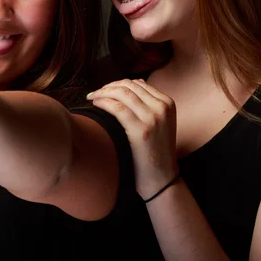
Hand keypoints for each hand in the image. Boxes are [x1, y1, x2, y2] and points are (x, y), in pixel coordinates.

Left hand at [87, 79, 177, 198]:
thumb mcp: (160, 123)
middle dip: (108, 86)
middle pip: (129, 86)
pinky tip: (95, 104)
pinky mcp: (142, 130)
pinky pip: (117, 108)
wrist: (161, 178)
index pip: (137, 83)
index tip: (104, 90)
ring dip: (103, 92)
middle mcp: (162, 107)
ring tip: (92, 98)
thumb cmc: (155, 151)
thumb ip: (149, 103)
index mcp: (168, 103)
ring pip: (122, 93)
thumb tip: (136, 83)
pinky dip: (104, 102)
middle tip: (95, 93)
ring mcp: (153, 118)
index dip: (117, 84)